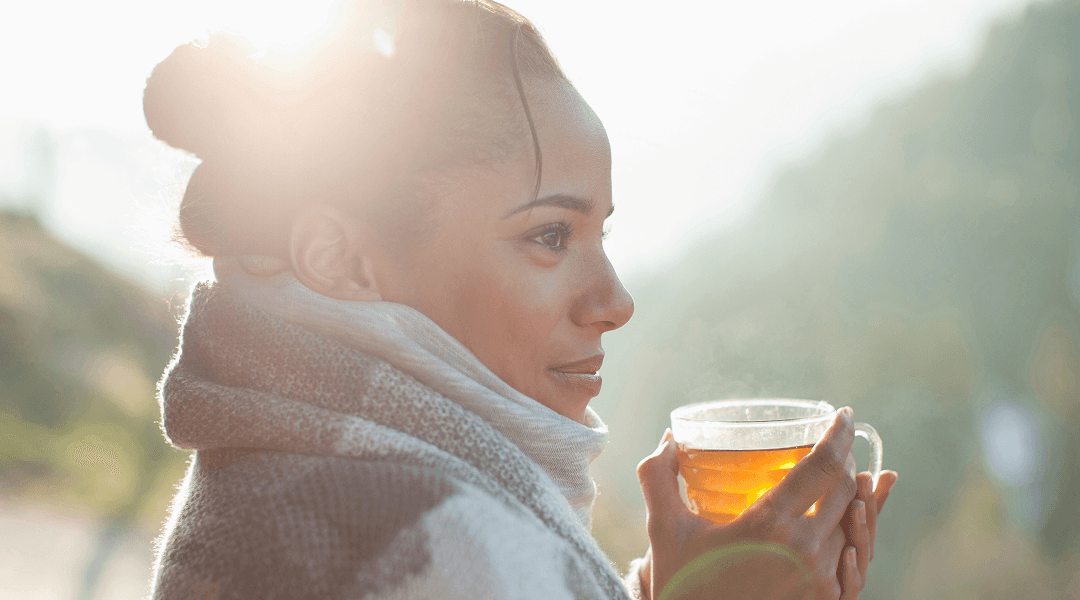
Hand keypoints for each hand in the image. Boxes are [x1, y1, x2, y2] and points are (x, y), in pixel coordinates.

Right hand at [636, 408, 893, 599]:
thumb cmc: (682, 586)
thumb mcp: (665, 530)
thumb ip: (659, 478)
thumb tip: (667, 439)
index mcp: (769, 525)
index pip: (823, 467)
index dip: (840, 434)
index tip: (845, 415)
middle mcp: (805, 553)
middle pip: (848, 491)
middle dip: (849, 462)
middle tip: (839, 446)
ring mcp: (821, 583)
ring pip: (855, 526)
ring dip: (856, 498)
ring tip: (850, 479)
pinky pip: (855, 562)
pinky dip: (858, 536)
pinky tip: (853, 523)